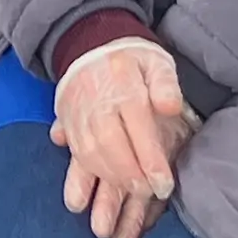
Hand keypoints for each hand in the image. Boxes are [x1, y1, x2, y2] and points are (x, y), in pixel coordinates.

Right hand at [52, 39, 193, 237]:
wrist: (91, 42)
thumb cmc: (133, 59)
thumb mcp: (157, 62)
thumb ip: (165, 84)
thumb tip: (171, 107)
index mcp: (124, 83)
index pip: (138, 124)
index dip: (150, 158)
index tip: (164, 185)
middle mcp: (97, 99)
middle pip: (110, 143)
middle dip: (129, 175)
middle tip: (148, 194)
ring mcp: (78, 112)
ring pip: (88, 152)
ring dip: (106, 180)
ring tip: (126, 196)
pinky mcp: (66, 122)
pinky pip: (72, 152)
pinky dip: (80, 176)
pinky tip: (88, 194)